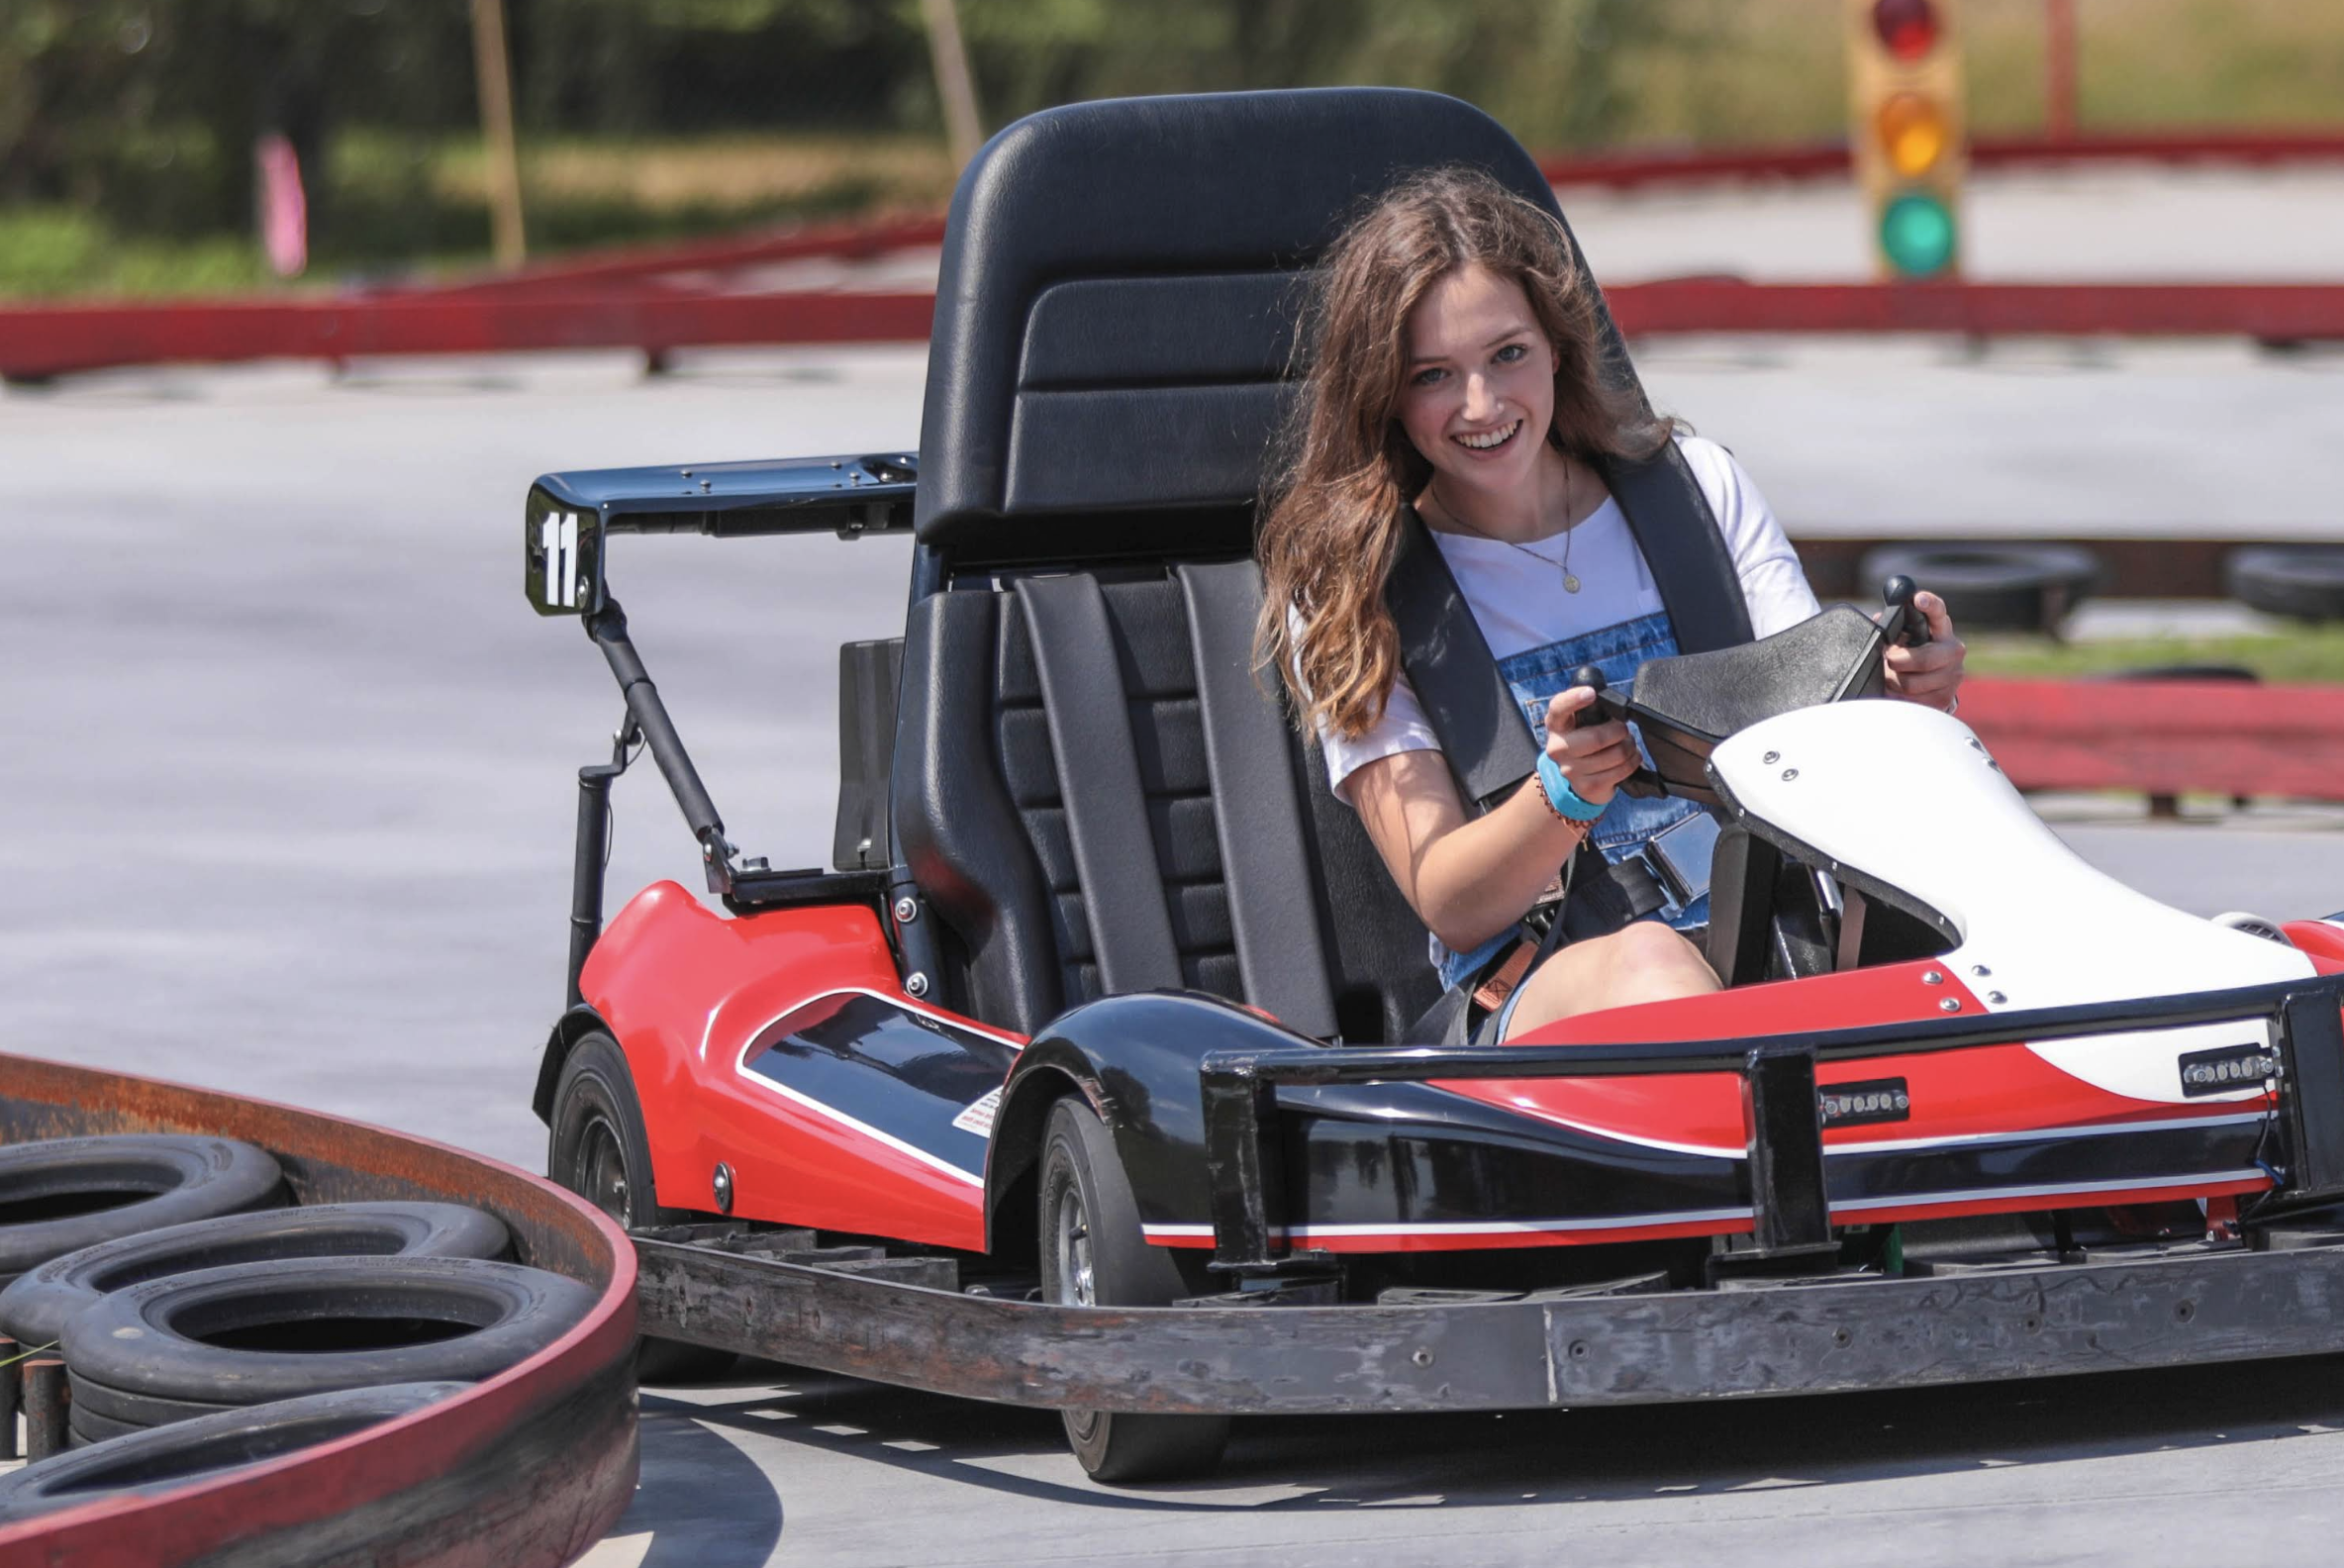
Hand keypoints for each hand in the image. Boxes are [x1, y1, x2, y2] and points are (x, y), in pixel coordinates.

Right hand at [1541, 686, 1640, 805]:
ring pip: (1615, 755)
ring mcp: (1570, 770)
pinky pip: (1621, 771)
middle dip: (1620, 731)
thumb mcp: (1582, 720)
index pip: (1559, 708)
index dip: (1574, 699)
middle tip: (1623, 729)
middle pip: (1597, 737)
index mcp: (1556, 724)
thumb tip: (1605, 692)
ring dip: (1629, 747)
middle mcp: (1558, 748)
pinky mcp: (1587, 787)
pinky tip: (1628, 759)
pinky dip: (1632, 762)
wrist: (1579, 775)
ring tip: (1626, 745)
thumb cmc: (1585, 738)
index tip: (1591, 693)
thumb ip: (1592, 705)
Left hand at [1884, 589, 1964, 711]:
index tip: (1918, 599)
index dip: (1929, 604)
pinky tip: (1898, 691)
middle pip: (1922, 659)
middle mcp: (1953, 650)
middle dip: (1897, 661)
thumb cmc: (1915, 652)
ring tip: (1890, 676)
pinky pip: (1912, 701)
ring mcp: (1953, 675)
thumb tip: (1878, 620)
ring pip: (1912, 683)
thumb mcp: (1905, 636)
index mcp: (1941, 629)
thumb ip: (1894, 627)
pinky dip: (1898, 697)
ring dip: (1893, 681)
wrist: (1933, 682)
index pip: (1938, 612)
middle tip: (1888, 659)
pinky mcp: (1945, 697)